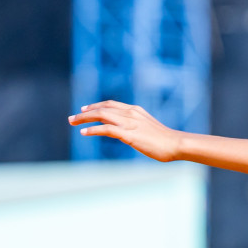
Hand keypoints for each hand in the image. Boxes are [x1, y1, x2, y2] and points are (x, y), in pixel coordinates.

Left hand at [69, 102, 183, 161]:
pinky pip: (107, 129)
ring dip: (84, 118)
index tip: (84, 109)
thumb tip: (129, 135)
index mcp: (135, 111)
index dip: (96, 106)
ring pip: (101, 115)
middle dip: (85, 112)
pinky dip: (94, 129)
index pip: (111, 104)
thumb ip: (137, 128)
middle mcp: (130, 113)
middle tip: (71, 118)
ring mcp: (130, 123)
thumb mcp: (149, 130)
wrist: (176, 144)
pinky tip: (84, 132)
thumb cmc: (166, 141)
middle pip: (102, 108)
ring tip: (72, 122)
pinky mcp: (129, 134)